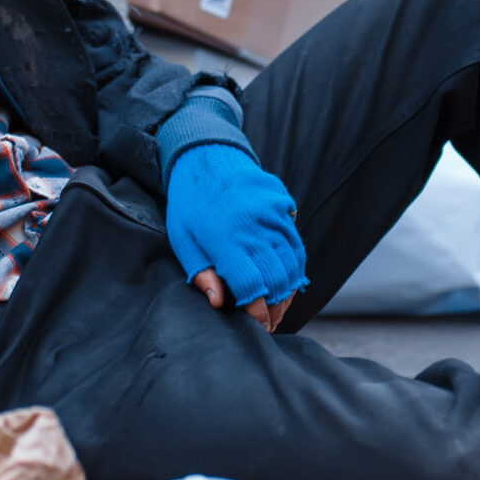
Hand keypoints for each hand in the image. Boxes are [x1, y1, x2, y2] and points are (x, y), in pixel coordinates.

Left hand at [165, 143, 308, 332]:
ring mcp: (272, 214)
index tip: (257, 325)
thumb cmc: (189, 203)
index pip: (252, 286)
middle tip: (270, 322)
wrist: (206, 155)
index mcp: (224, 238)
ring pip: (292, 263)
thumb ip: (201, 273)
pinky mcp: (283, 205)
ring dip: (289, 290)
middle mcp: (253, 227)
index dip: (257, 311)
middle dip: (276, 307)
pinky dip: (296, 266)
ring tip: (280, 306)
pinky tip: (288, 280)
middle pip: (277, 279)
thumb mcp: (183, 240)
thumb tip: (218, 303)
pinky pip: (296, 243)